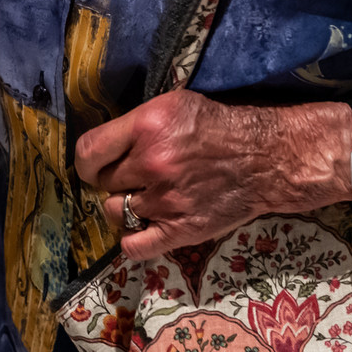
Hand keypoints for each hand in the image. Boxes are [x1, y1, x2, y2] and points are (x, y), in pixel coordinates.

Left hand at [73, 89, 317, 260]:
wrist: (266, 158)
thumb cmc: (217, 126)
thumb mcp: (172, 104)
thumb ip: (134, 123)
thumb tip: (101, 141)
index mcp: (146, 128)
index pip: (87, 152)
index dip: (86, 161)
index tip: (93, 164)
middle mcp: (151, 164)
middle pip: (103, 182)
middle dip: (111, 179)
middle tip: (130, 176)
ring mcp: (166, 200)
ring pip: (116, 211)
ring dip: (124, 205)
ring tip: (141, 197)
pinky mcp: (182, 229)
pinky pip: (135, 246)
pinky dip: (132, 241)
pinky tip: (140, 228)